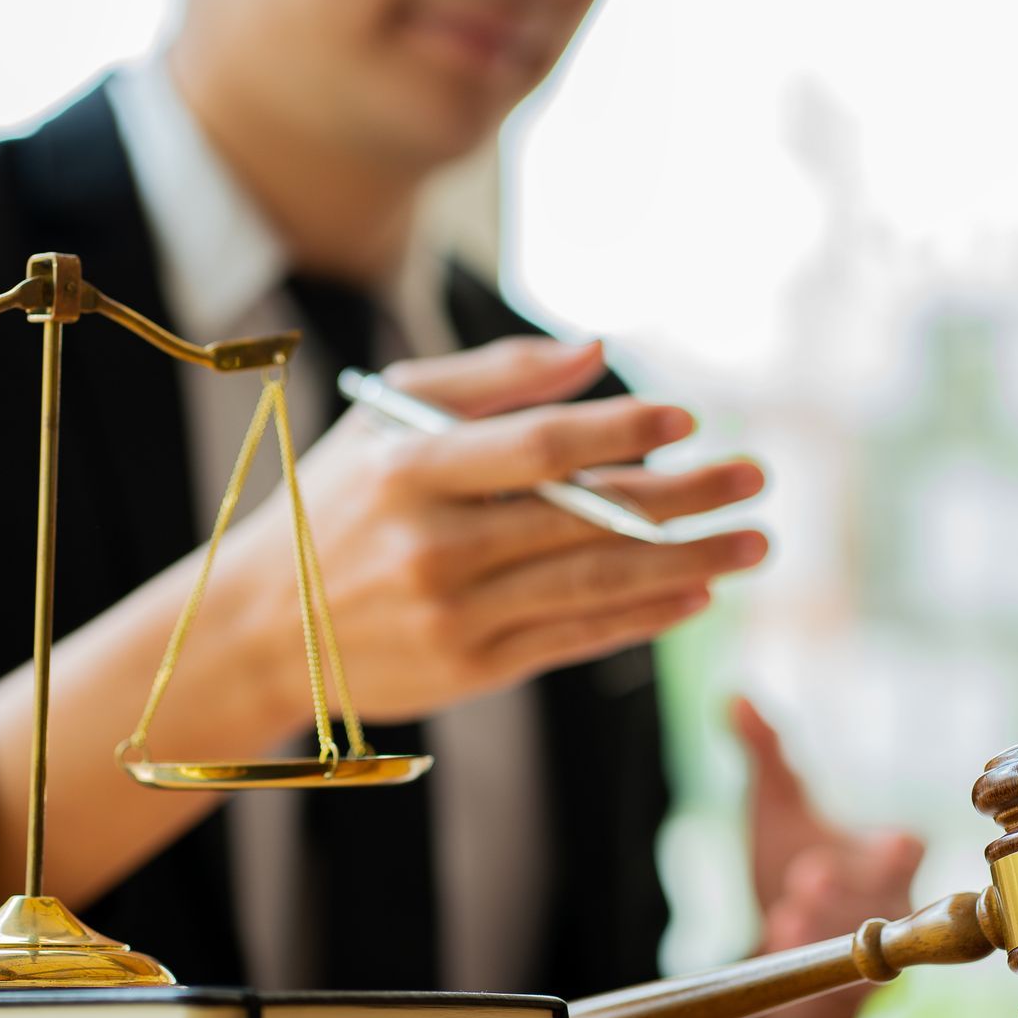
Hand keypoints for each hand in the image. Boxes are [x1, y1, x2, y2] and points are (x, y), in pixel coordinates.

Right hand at [228, 337, 766, 728]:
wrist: (262, 629)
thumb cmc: (337, 505)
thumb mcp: (388, 420)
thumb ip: (490, 377)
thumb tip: (595, 347)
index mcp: (412, 470)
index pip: (539, 447)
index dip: (621, 432)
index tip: (689, 420)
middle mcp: (435, 545)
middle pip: (586, 517)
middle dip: (684, 497)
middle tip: (755, 477)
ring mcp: (455, 614)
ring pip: (595, 583)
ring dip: (688, 563)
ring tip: (753, 543)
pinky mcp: (472, 669)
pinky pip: (576, 637)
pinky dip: (642, 616)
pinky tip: (695, 593)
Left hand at [733, 696, 924, 1017]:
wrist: (779, 937)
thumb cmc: (793, 857)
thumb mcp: (776, 805)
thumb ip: (765, 753)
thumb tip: (734, 695)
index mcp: (884, 855)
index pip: (907, 850)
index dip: (895, 850)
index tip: (886, 841)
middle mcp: (888, 904)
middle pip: (883, 901)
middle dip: (846, 890)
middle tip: (808, 875)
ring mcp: (874, 953)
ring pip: (863, 947)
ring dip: (824, 928)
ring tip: (786, 914)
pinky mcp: (848, 994)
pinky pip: (837, 988)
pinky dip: (809, 967)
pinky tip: (777, 944)